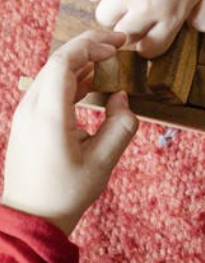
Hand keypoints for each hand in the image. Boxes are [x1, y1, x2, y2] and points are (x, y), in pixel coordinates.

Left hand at [2, 31, 137, 235]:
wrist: (31, 218)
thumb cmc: (66, 192)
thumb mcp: (104, 160)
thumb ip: (120, 124)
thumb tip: (120, 97)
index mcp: (49, 115)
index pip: (64, 61)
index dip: (92, 45)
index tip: (118, 44)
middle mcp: (31, 109)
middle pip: (57, 61)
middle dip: (89, 47)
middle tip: (118, 45)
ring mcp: (25, 115)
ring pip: (52, 73)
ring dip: (81, 62)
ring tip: (109, 62)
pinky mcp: (28, 122)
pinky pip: (49, 88)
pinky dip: (71, 78)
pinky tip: (91, 83)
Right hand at [85, 0, 204, 57]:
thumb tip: (193, 30)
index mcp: (172, 13)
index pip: (150, 49)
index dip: (150, 43)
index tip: (151, 32)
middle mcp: (145, 5)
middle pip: (123, 35)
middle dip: (131, 28)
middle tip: (140, 12)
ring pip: (103, 17)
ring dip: (114, 11)